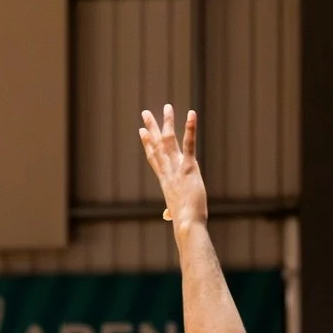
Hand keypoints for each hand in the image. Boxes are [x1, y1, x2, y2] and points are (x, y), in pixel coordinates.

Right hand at [139, 104, 207, 225]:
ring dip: (167, 122)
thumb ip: (170, 210)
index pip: (154, 158)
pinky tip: (191, 114)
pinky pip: (189, 145)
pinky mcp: (189, 168)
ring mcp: (177, 169)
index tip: (142, 131)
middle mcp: (168, 172)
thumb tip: (167, 215)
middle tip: (145, 112)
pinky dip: (190, 129)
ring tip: (167, 106)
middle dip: (151, 128)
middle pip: (157, 145)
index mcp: (165, 180)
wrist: (186, 225)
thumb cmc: (184, 222)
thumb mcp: (176, 213)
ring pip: (169, 141)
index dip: (147, 143)